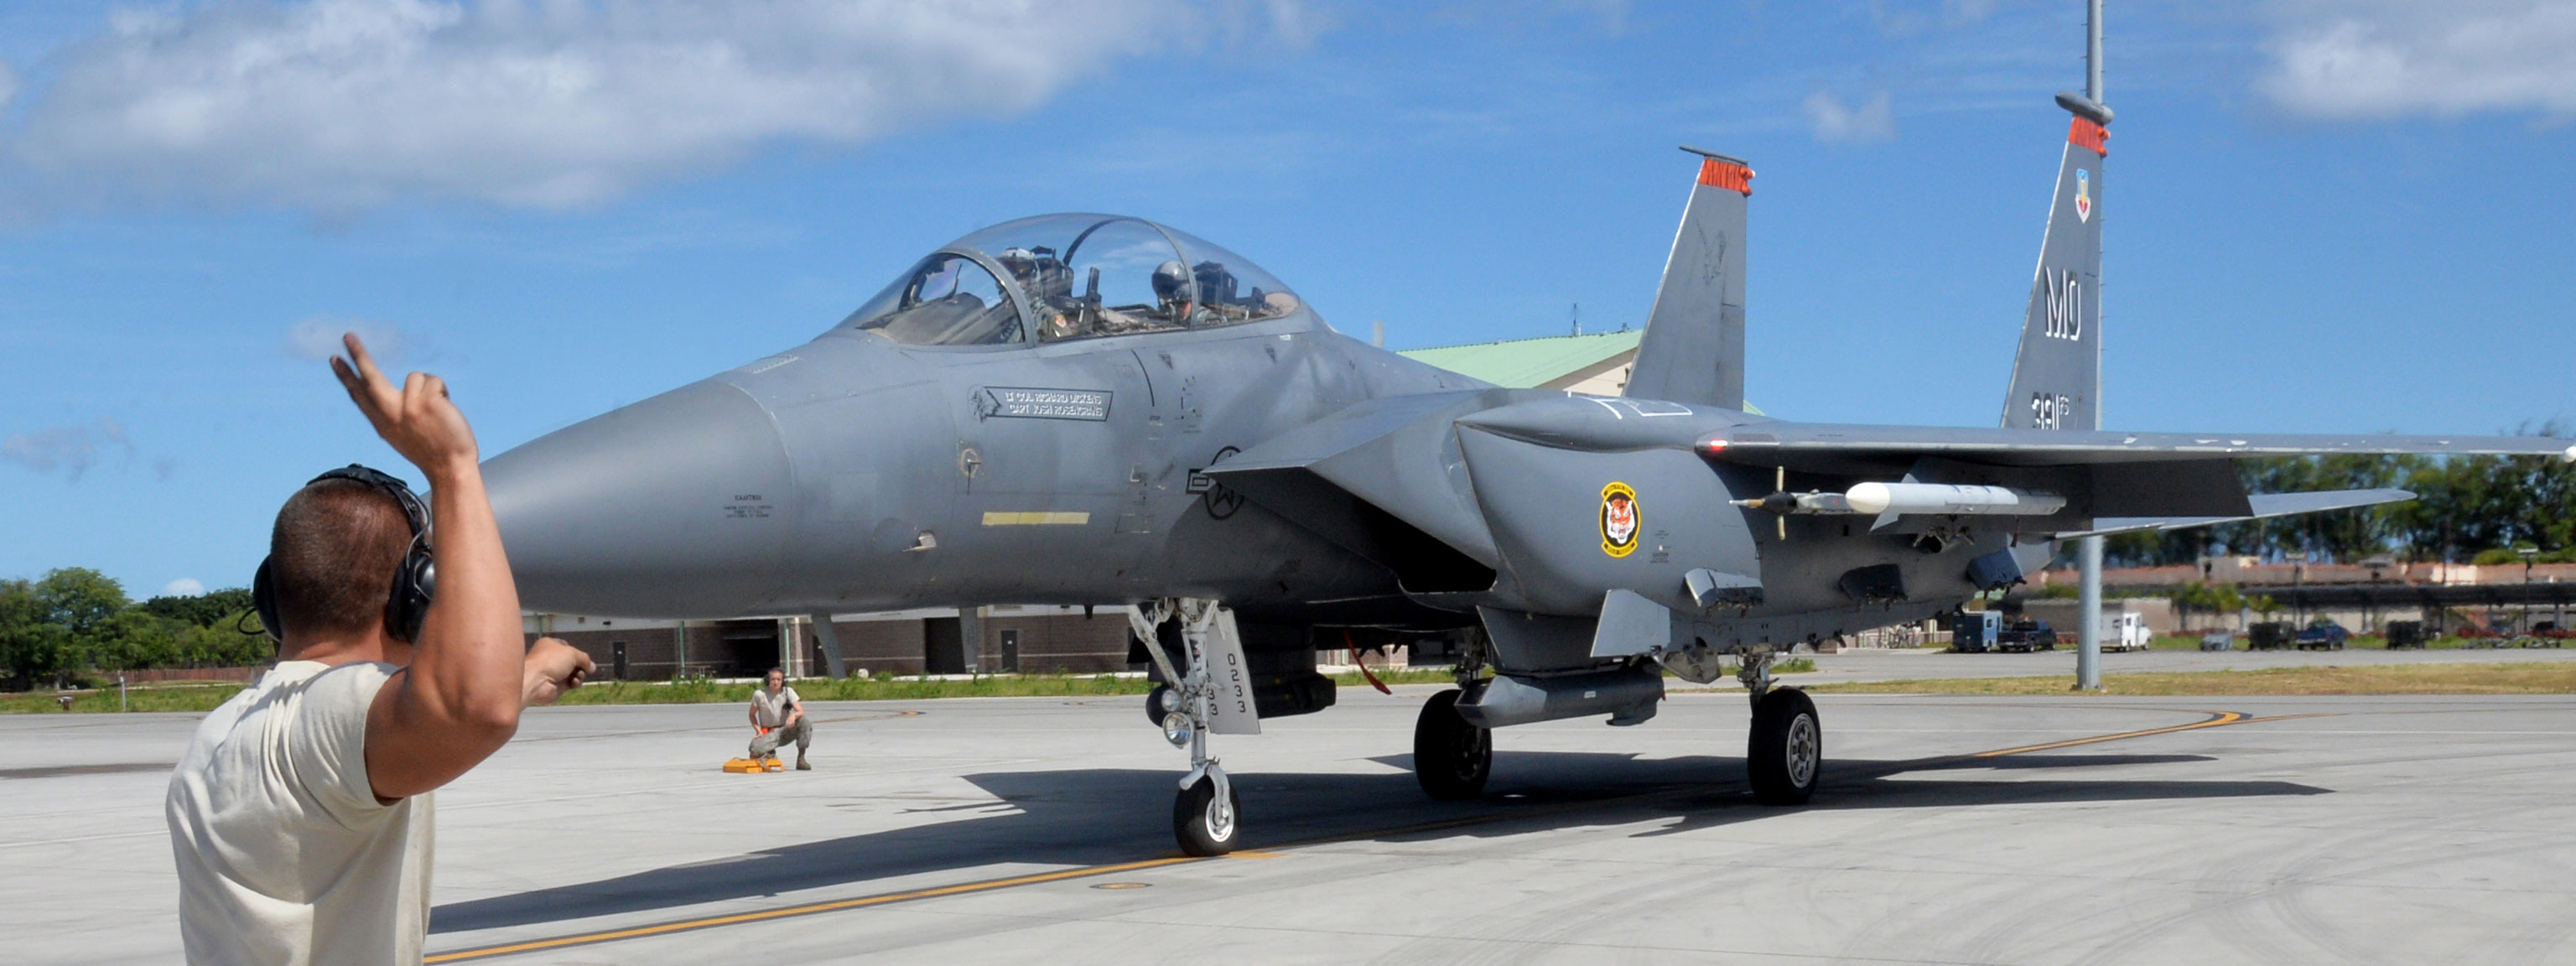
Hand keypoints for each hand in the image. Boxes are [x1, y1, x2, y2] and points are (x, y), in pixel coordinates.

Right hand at [329, 333, 478, 478]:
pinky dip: (443, 391)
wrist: (450, 467)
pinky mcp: (424, 402)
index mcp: (381, 424)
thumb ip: (393, 414)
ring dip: (430, 389)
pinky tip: (446, 411)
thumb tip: (399, 389)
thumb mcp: (403, 435)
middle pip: (370, 377)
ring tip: (438, 412)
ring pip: (415, 377)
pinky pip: (433, 380)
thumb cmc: (432, 451)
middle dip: (358, 355)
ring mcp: (406, 407)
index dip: (347, 377)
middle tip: (348, 336)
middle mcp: (389, 415)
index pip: (359, 395)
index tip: (335, 359)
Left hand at [522, 637, 593, 707]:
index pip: (568, 647)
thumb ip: (585, 659)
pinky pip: (571, 683)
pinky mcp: (556, 686)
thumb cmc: (549, 662)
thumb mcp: (572, 653)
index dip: (577, 652)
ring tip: (578, 675)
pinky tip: (574, 682)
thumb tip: (592, 667)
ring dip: (579, 674)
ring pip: (574, 673)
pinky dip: (575, 683)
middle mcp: (550, 659)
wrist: (536, 681)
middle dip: (581, 665)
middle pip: (572, 661)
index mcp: (550, 645)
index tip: (583, 658)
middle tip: (584, 668)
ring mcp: (553, 673)